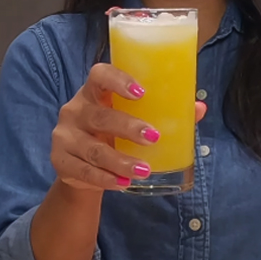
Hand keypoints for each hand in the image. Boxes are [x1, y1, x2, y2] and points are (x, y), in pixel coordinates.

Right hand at [51, 63, 205, 190]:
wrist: (80, 166)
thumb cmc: (112, 133)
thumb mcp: (132, 119)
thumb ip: (163, 112)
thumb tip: (199, 108)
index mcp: (93, 92)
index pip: (98, 75)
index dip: (118, 80)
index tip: (141, 92)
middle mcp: (75, 110)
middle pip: (99, 116)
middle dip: (128, 127)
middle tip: (154, 137)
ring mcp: (64, 137)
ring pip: (94, 150)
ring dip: (120, 161)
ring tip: (144, 170)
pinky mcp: (60, 162)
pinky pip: (84, 172)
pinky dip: (106, 179)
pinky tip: (123, 184)